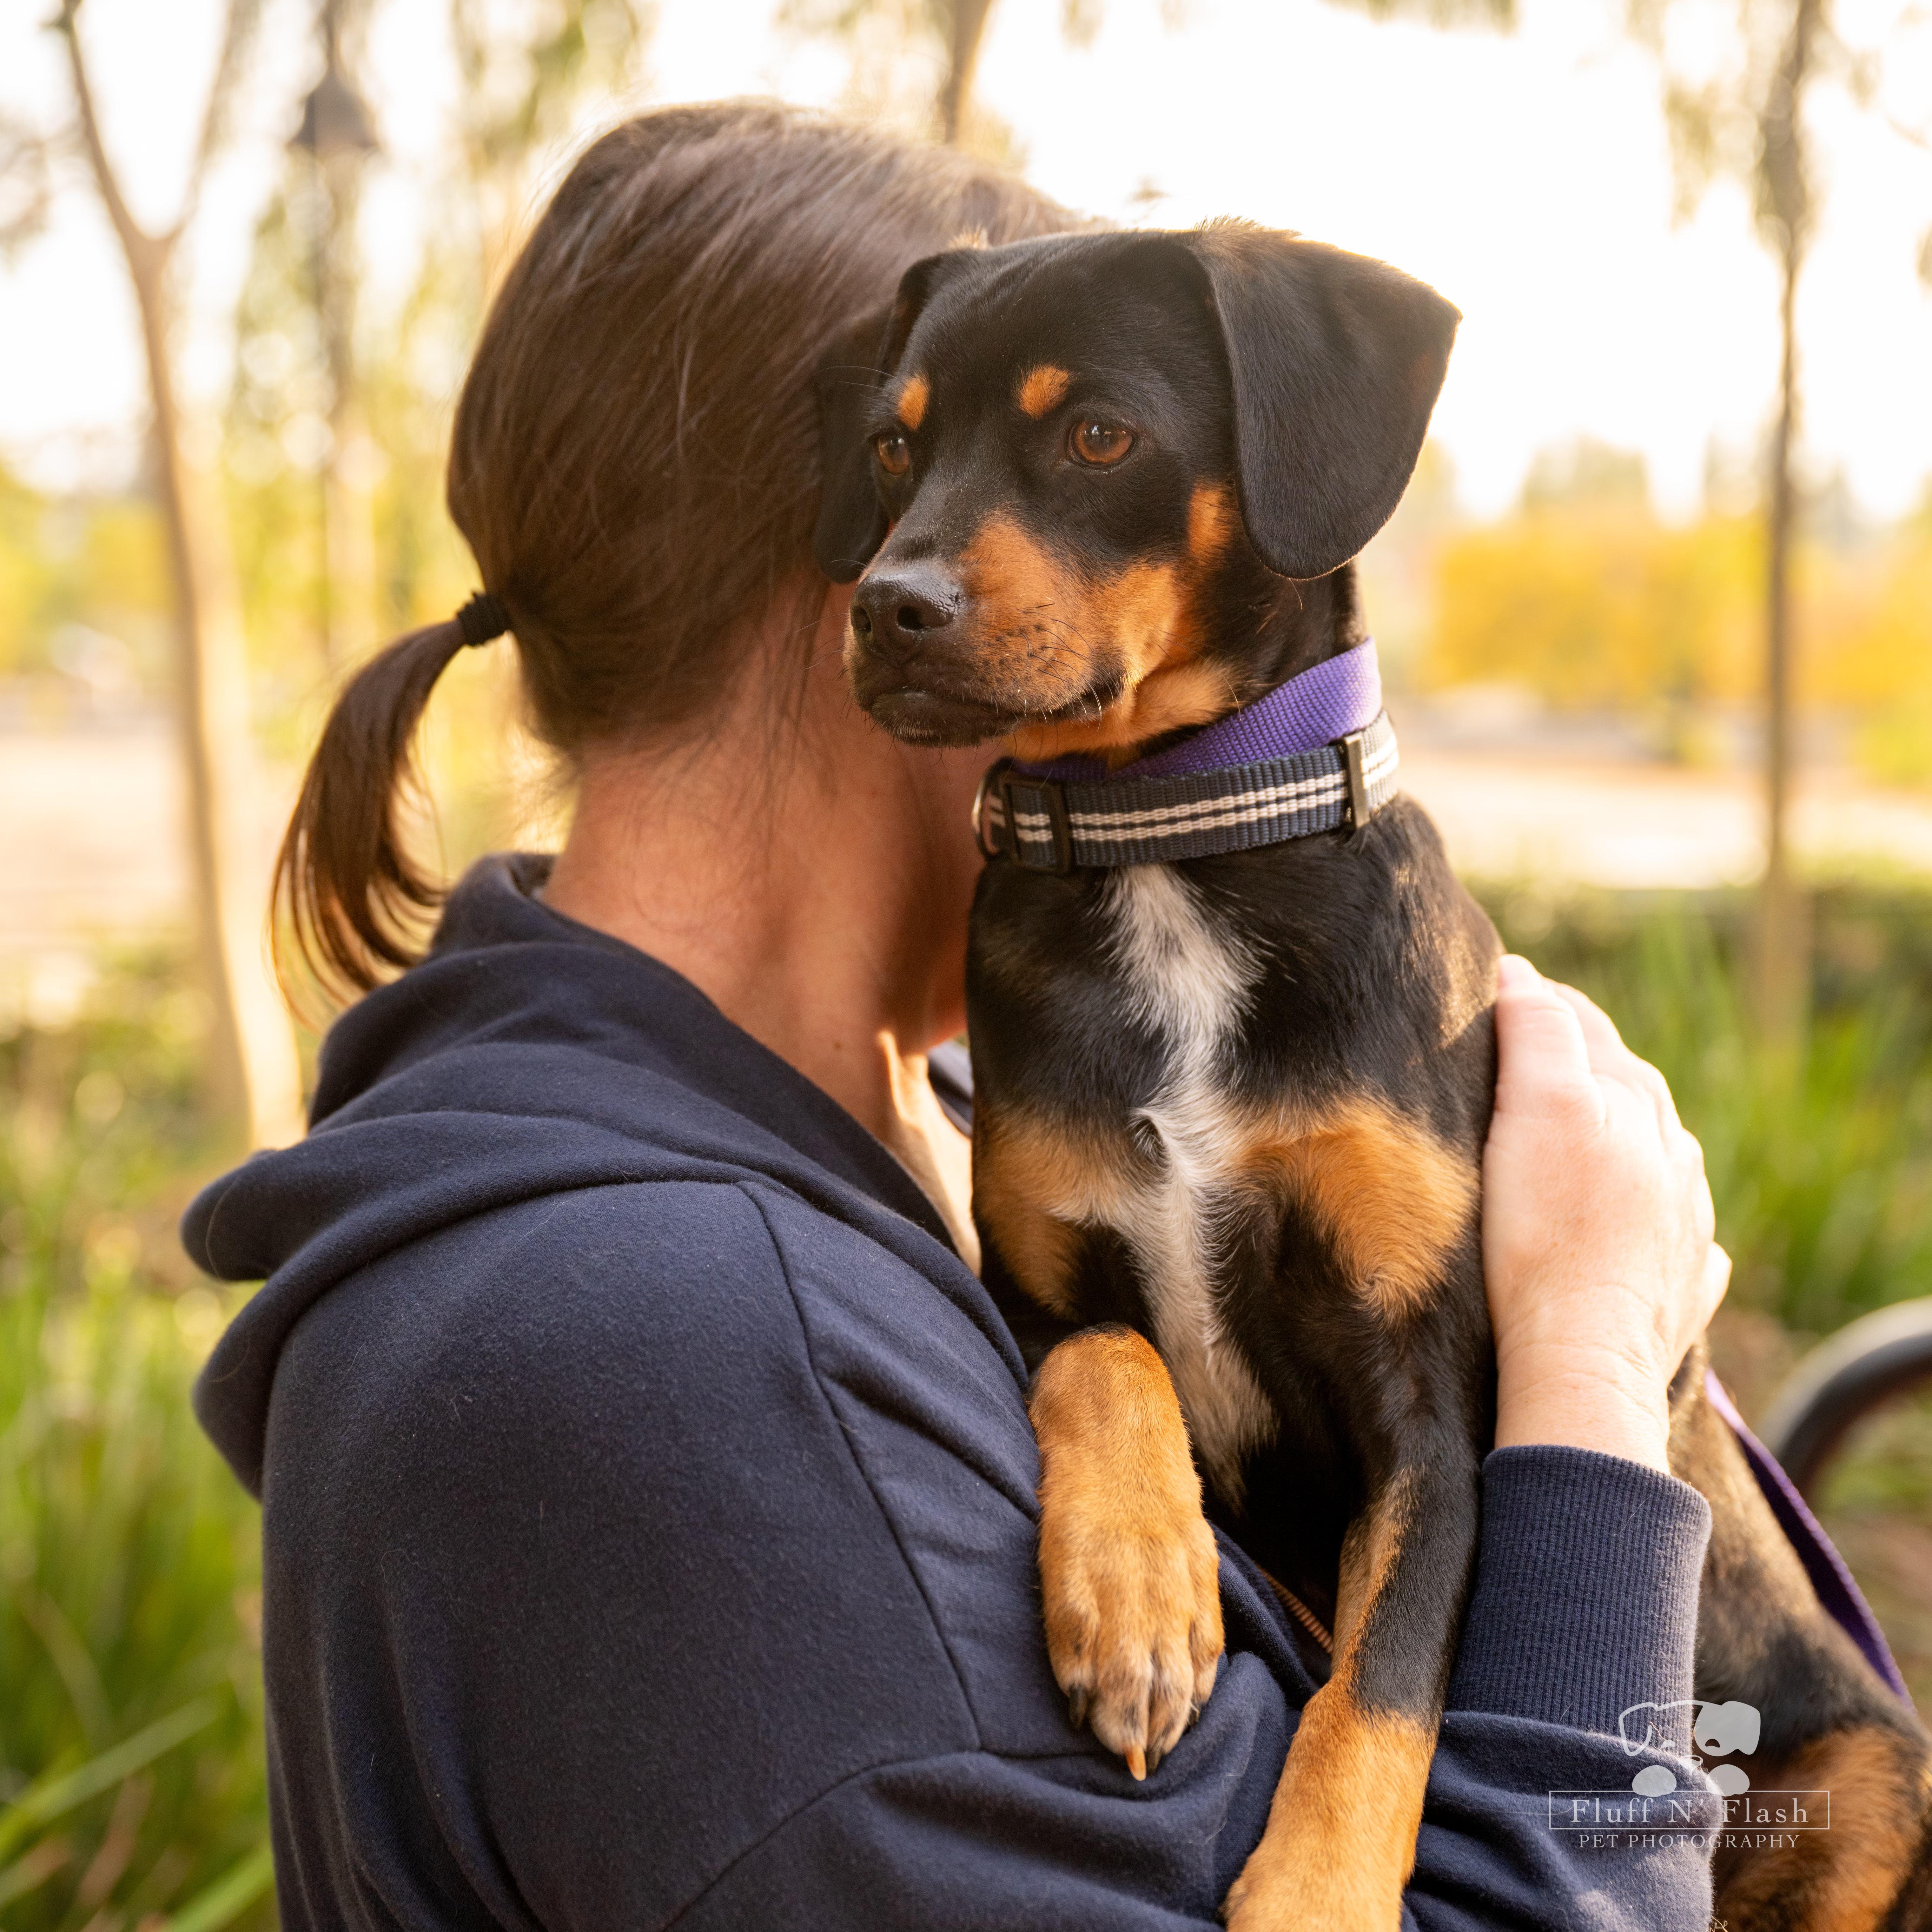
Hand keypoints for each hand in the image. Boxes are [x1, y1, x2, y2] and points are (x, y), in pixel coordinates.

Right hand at [1483, 954, 1729, 1472]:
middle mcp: (1673, 1158)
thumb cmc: (1546, 1234)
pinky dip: (1651, 1214)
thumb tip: (1524, 976)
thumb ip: (1537, 1034)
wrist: (1581, 1361)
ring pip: (1655, 1158)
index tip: (1500, 990)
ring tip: (1580, 1137)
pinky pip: (1674, 1233)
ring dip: (1620, 1137)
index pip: (1585, 1028)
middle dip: (1582, 1065)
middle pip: (1625, 1087)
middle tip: (1528, 1053)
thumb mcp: (1537, 1110)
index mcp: (1637, 1107)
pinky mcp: (1679, 1286)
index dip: (1540, 1003)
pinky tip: (1637, 1224)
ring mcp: (1683, 1225)